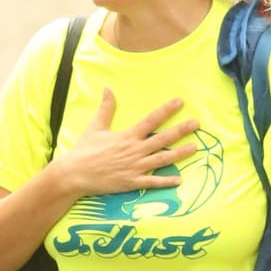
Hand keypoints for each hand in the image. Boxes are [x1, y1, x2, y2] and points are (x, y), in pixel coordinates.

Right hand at [58, 90, 200, 197]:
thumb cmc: (84, 151)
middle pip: (162, 139)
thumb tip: (107, 88)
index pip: (151, 120)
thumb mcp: (95, 127)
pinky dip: (166, 182)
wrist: (73, 174)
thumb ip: (106, 108)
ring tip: (195, 148)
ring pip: (162, 159)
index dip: (166, 110)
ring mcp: (134, 167)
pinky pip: (152, 182)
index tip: (180, 102)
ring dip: (180, 154)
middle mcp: (134, 150)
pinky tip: (179, 180)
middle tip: (197, 124)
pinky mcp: (131, 182)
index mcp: (127, 136)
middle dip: (181, 130)